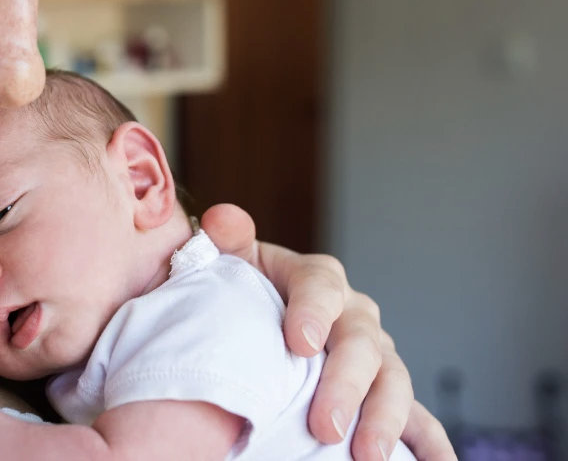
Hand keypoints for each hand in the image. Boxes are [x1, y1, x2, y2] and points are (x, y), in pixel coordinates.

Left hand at [200, 203, 454, 460]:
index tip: (298, 344)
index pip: (320, 287)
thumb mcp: (229, 265)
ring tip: (368, 455)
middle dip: (346, 385)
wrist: (251, 323)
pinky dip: (432, 443)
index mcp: (317, 280)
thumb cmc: (239, 296)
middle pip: (361, 343)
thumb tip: (221, 217)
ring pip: (393, 381)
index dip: (312, 312)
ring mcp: (376, 356)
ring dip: (385, 419)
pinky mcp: (385, 393)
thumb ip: (226, 240)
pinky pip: (419, 419)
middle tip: (326, 425)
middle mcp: (354, 315)